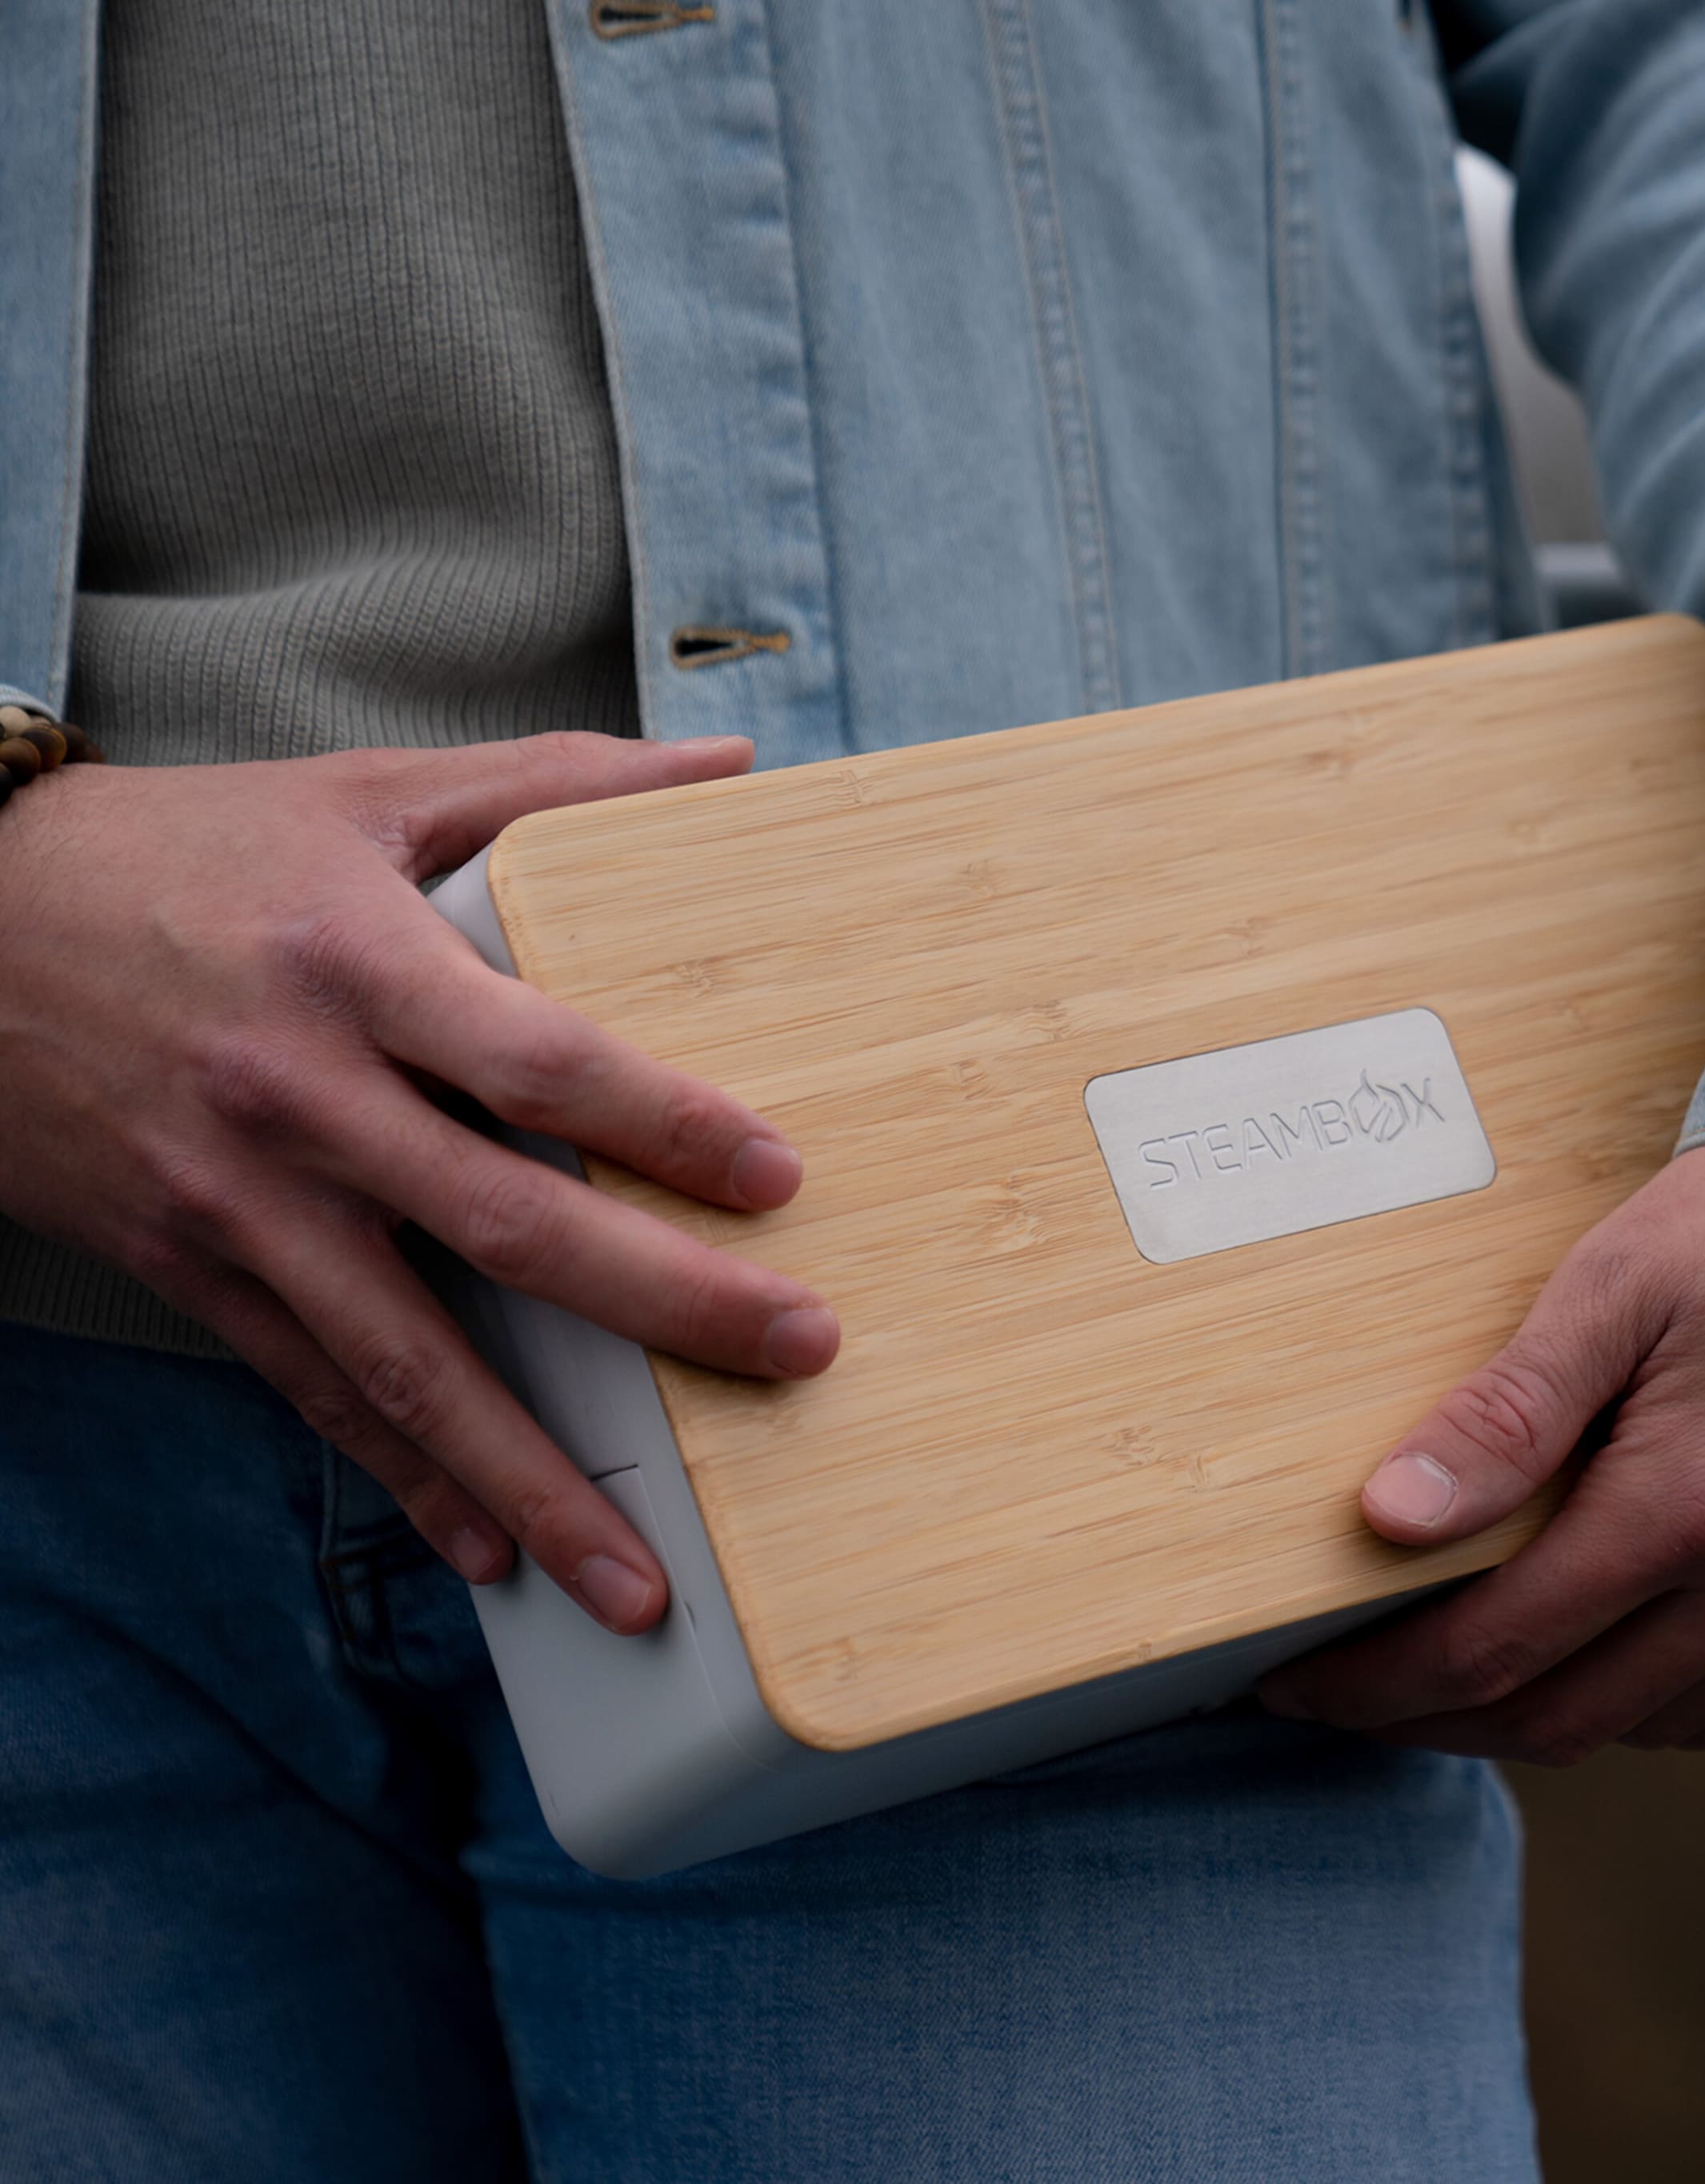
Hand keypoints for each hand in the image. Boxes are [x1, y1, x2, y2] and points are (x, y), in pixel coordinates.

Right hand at [0, 734, 838, 1631]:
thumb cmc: (191, 851)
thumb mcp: (369, 788)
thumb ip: (554, 782)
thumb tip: (729, 764)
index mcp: (355, 961)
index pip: (536, 1056)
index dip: (661, 1122)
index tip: (778, 1180)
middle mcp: (299, 1093)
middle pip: (503, 1224)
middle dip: (660, 1306)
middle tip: (794, 1356)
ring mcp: (241, 1199)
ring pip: (403, 1359)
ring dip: (528, 1473)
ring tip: (637, 1579)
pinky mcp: (195, 1268)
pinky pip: (313, 1393)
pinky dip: (404, 1478)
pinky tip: (486, 1550)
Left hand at [1259, 1140, 1704, 1758]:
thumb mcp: (1609, 1289)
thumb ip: (1502, 1417)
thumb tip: (1388, 1516)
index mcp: (1691, 1504)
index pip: (1495, 1649)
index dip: (1381, 1685)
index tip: (1301, 1685)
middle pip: (1566, 1718)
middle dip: (1437, 1721)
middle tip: (1353, 1696)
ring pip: (1659, 1728)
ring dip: (1546, 1717)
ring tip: (1457, 1671)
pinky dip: (1672, 1713)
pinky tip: (1613, 1666)